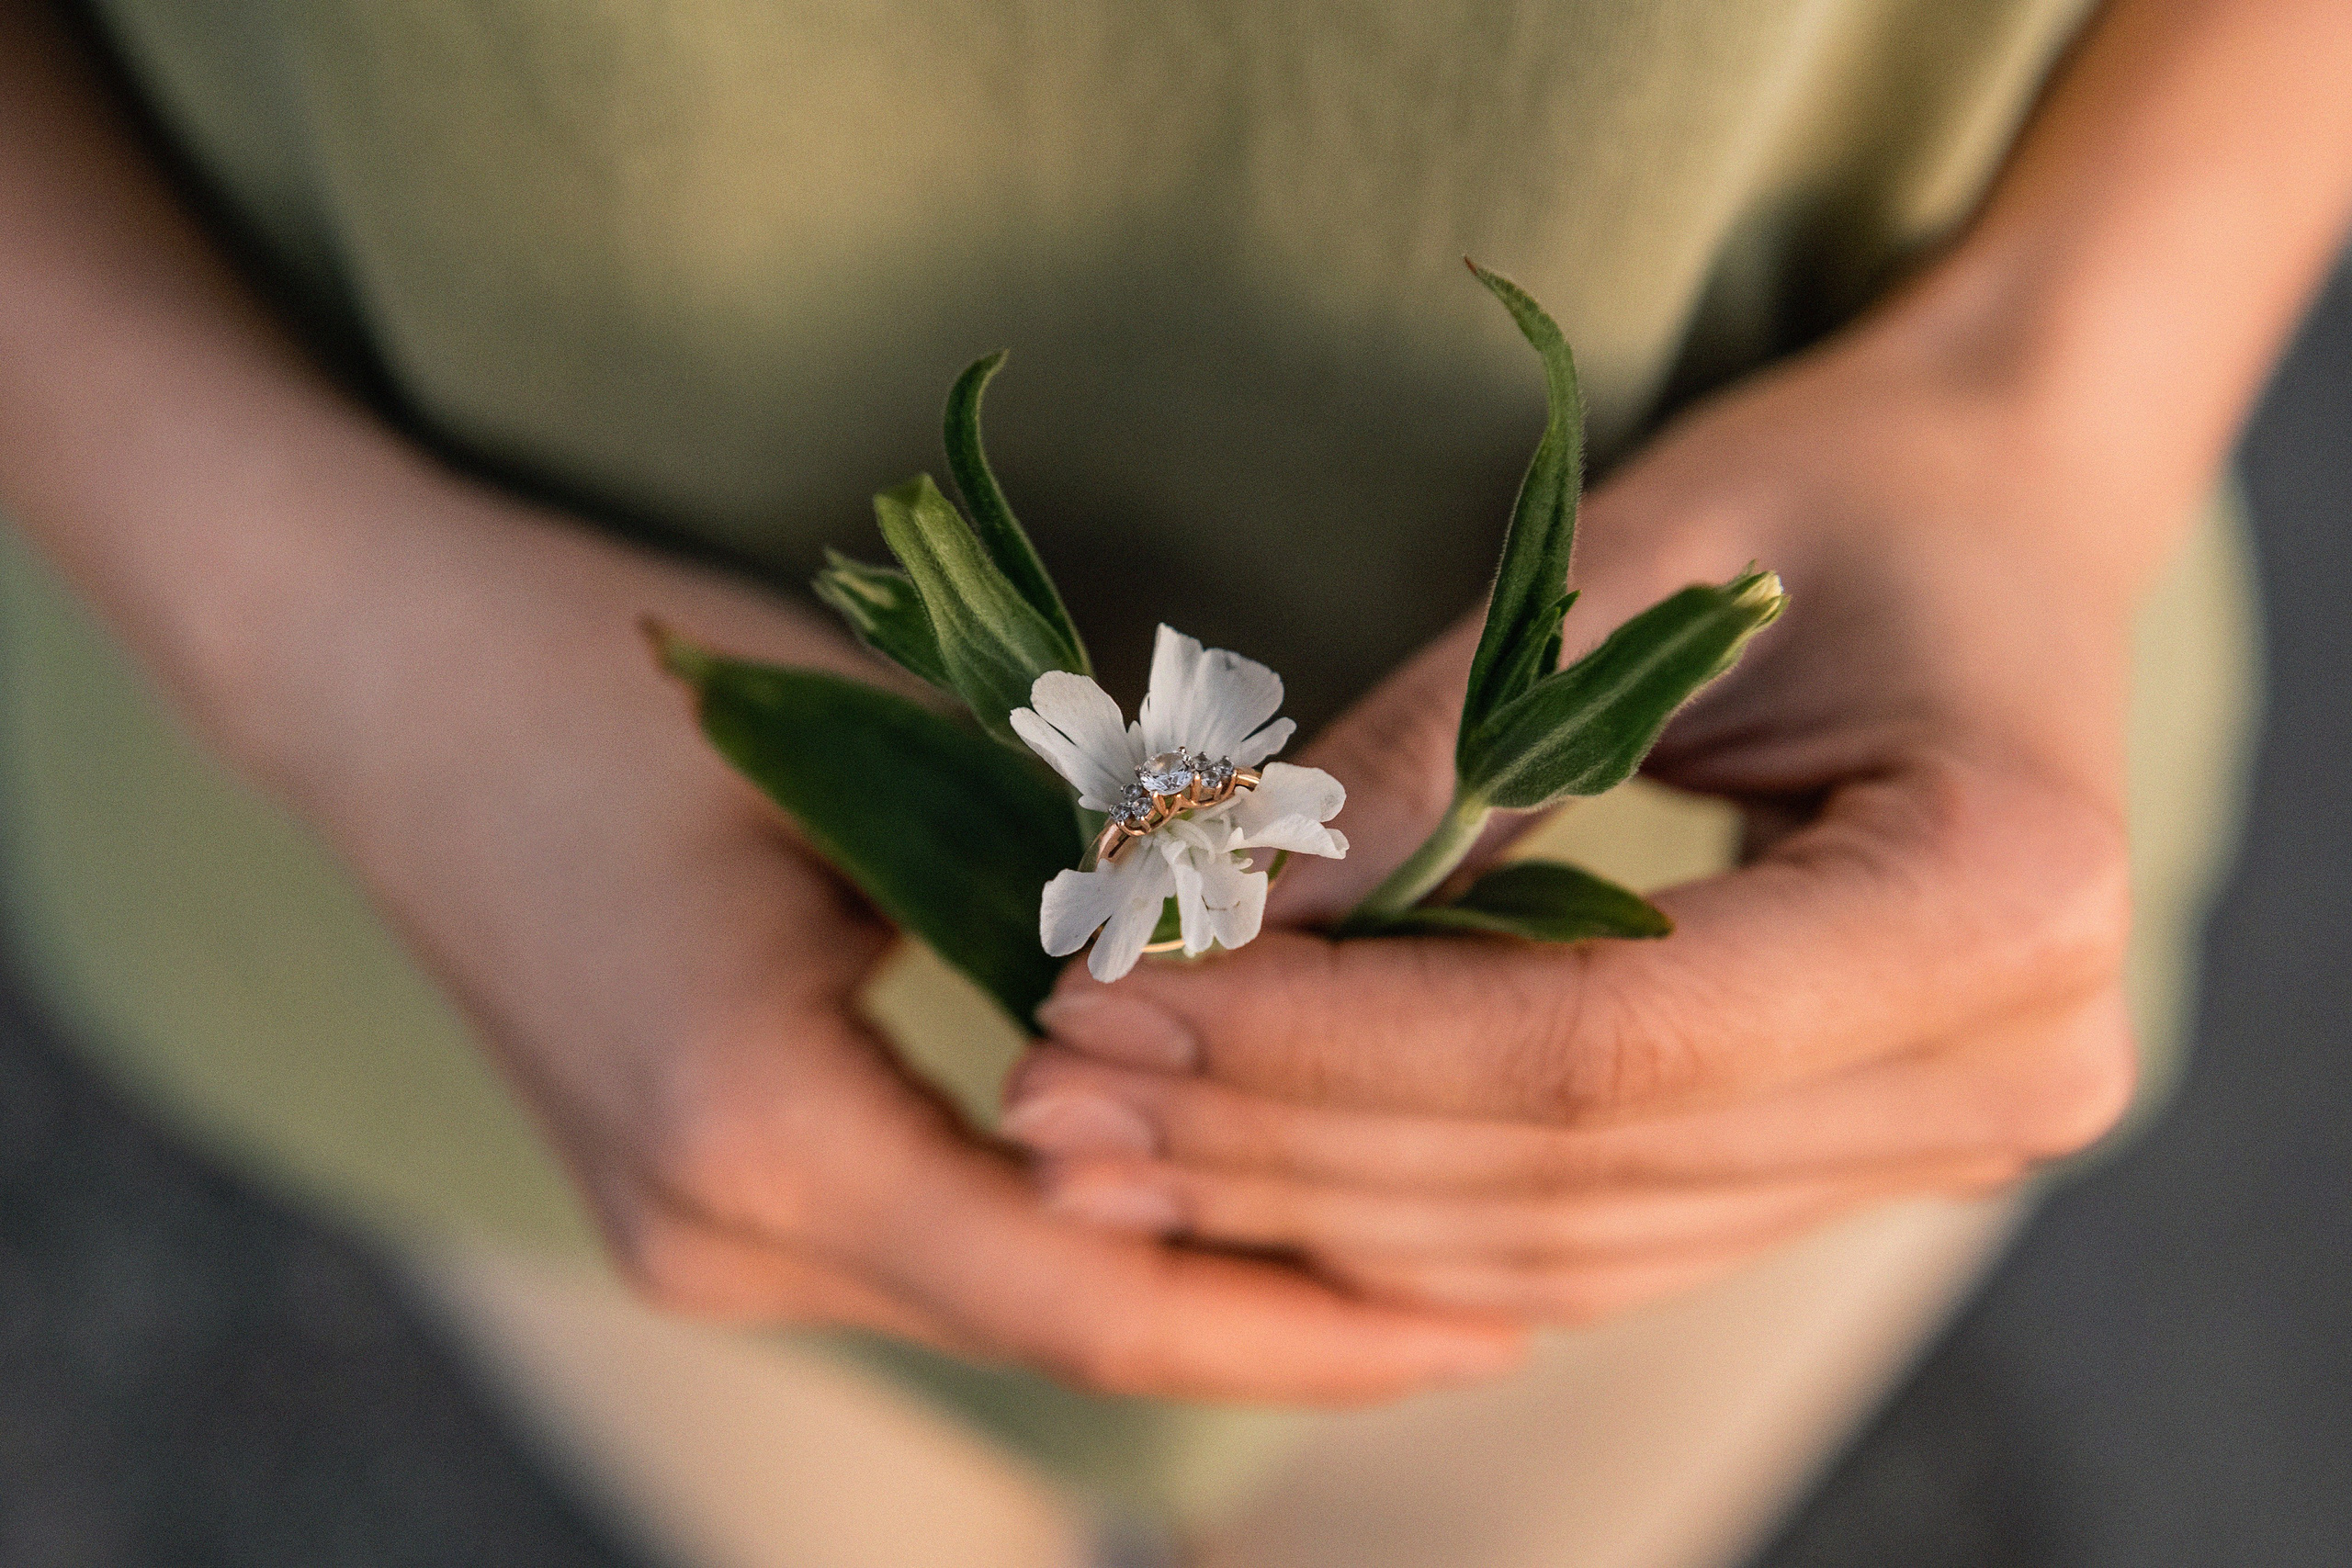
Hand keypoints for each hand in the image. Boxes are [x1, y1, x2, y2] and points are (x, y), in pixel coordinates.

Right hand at [270, 471, 1526, 1399]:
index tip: (1488, 1322)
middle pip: (1061, 1324)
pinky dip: (1079, 1231)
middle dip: (1279, 1316)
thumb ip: (1088, 885)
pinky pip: (932, 1248)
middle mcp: (712, 1233)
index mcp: (757, 1130)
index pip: (1095, 1294)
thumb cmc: (626, 669)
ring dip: (1186, 1278)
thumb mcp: (889, 747)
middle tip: (1489, 1285)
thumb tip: (1313, 965)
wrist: (374, 671)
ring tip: (1386, 1241)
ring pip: (1001, 1296)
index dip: (1307, 1325)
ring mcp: (686, 1236)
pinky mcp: (689, 1199)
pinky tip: (1204, 1189)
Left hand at [1001, 307, 2159, 1322]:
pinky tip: (1240, 1175)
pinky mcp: (1865, 1156)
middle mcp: (2012, 1065)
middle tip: (1053, 1094)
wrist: (2002, 515)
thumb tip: (1202, 926)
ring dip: (1316, 1205)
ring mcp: (1953, 1138)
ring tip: (1101, 1150)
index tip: (1110, 998)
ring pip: (1571, 1244)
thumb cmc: (1834, 485)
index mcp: (2001, 893)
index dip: (1331, 1042)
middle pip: (1573, 1166)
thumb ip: (1429, 757)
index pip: (1603, 1039)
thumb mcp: (1625, 556)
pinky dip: (1411, 1216)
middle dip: (1283, 1137)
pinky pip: (1603, 1240)